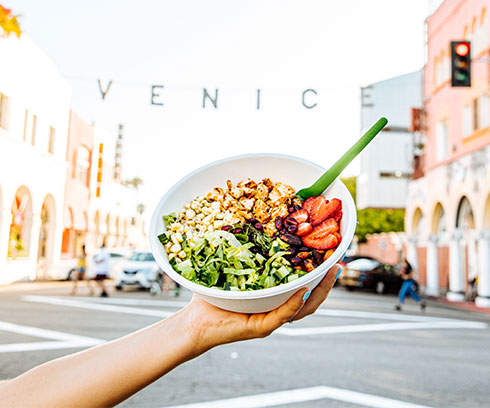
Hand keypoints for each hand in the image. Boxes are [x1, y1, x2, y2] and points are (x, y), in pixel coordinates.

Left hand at [184, 263, 341, 353]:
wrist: (194, 321)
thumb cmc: (212, 294)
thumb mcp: (234, 267)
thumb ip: (247, 252)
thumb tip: (254, 223)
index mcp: (275, 298)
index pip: (305, 287)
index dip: (321, 274)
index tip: (332, 255)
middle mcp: (277, 310)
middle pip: (312, 298)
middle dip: (328, 282)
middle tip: (338, 262)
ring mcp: (271, 320)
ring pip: (304, 308)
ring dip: (319, 290)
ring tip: (329, 273)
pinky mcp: (260, 328)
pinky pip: (282, 316)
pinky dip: (294, 303)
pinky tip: (302, 290)